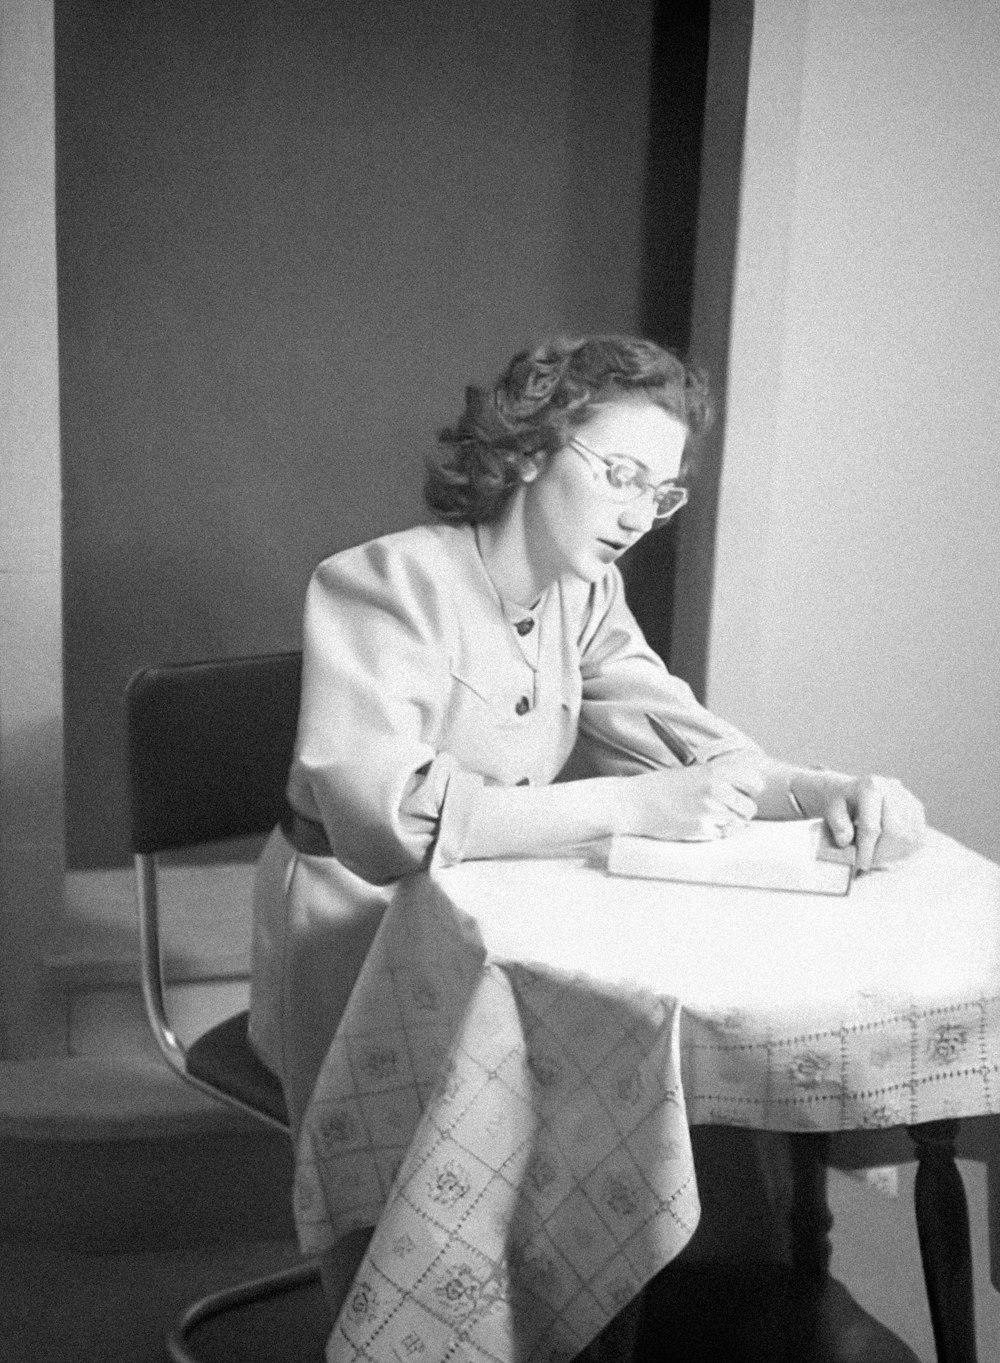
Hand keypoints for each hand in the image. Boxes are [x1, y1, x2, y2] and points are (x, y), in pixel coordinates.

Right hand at [622, 755, 765, 841]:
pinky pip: (721, 836)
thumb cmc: (660, 787)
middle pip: (750, 808)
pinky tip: (697, 825)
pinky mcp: (700, 829)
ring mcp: (709, 811)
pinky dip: (713, 833)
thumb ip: (719, 776)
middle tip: (724, 809)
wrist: (633, 803)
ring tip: (710, 817)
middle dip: (740, 811)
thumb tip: (747, 784)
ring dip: (728, 824)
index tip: (743, 791)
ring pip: (738, 825)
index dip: (751, 788)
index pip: (755, 781)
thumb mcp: (691, 772)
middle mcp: (715, 789)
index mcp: (714, 771)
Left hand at [791, 771, 925, 870]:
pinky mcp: (916, 808)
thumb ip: (837, 825)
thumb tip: (845, 841)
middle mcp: (893, 789)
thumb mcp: (831, 810)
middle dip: (882, 853)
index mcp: (870, 787)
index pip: (872, 826)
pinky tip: (890, 852)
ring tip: (878, 857)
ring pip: (909, 836)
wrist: (853, 790)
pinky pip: (918, 836)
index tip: (861, 864)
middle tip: (869, 862)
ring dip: (894, 854)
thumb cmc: (841, 803)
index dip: (867, 849)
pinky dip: (905, 849)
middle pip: (896, 832)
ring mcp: (907, 797)